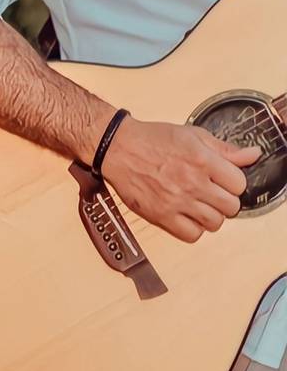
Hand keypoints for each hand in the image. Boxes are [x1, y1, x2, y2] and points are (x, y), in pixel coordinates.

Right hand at [102, 117, 261, 242]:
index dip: (233, 183)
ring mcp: (177, 201)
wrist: (118, 148)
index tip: (223, 181)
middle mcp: (193, 183)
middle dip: (224, 201)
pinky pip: (191, 235)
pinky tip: (186, 217)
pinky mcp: (161, 215)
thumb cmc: (151, 139)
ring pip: (214, 223)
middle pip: (231, 207)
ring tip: (198, 206)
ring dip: (210, 216)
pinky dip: (193, 229)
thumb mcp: (192, 135)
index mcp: (203, 161)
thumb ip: (224, 149)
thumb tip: (252, 155)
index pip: (239, 184)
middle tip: (211, 194)